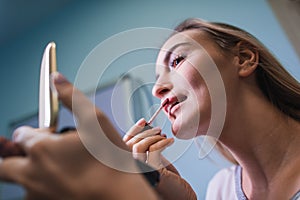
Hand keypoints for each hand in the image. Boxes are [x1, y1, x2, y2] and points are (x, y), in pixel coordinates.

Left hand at [0, 73, 158, 199]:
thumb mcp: (95, 120)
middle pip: (5, 163)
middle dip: (19, 155)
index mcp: (40, 148)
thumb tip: (56, 78)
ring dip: (33, 171)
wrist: (120, 196)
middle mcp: (30, 173)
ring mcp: (36, 194)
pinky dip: (45, 186)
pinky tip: (68, 181)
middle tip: (43, 154)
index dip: (36, 133)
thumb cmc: (110, 159)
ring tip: (63, 168)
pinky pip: (35, 194)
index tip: (51, 135)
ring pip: (21, 179)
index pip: (21, 134)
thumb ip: (71, 97)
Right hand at [124, 119, 196, 199]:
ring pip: (137, 147)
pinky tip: (170, 141)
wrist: (183, 198)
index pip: (122, 146)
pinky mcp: (152, 173)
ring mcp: (140, 173)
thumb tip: (145, 131)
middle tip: (158, 129)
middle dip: (144, 132)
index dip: (132, 131)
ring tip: (164, 135)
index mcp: (130, 167)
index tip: (143, 121)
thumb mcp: (155, 163)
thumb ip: (146, 151)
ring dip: (152, 136)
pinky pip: (153, 150)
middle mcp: (131, 171)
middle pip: (127, 145)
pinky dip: (162, 142)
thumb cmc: (170, 184)